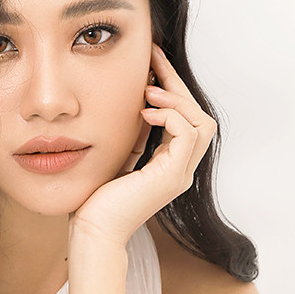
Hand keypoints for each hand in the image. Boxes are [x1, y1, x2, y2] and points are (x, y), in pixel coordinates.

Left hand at [69, 42, 216, 247]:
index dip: (173, 89)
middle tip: (153, 61)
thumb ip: (134, 134)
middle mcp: (181, 170)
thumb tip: (137, 102)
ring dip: (176, 99)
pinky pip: (187, 133)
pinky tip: (144, 112)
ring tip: (147, 90)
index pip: (187, 120)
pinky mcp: (171, 178)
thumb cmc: (97, 201)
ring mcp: (179, 176)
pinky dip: (169, 115)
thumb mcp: (119, 155)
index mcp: (170, 166)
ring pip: (202, 123)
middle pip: (201, 117)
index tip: (152, 64)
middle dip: (178, 85)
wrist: (92, 231)